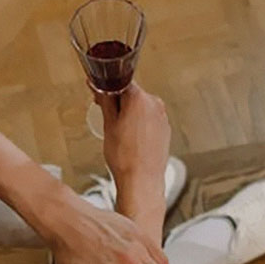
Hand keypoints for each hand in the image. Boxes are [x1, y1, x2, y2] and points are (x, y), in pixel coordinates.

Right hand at [96, 83, 170, 219]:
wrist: (141, 181)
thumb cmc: (124, 157)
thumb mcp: (108, 125)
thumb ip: (104, 101)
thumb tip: (99, 87)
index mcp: (139, 98)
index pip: (120, 82)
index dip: (107, 89)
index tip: (99, 96)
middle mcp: (155, 103)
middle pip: (132, 95)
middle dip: (119, 103)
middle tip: (106, 118)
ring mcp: (162, 117)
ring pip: (141, 108)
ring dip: (129, 115)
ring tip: (120, 135)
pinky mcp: (165, 130)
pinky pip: (149, 121)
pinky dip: (139, 125)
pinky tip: (131, 141)